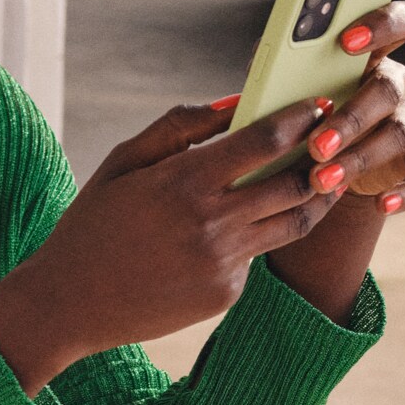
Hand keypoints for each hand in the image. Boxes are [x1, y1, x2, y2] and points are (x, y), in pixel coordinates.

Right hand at [0, 94, 345, 392]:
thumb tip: (233, 101)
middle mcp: (212, 222)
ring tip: (322, 179)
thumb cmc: (92, 224)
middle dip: (322, 156)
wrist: (69, 302)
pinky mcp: (226, 293)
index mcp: (184, 181)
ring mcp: (223, 262)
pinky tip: (247, 228)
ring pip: (294, 223)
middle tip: (334, 140)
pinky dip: (258, 237)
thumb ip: (179, 127)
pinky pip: (257, 256)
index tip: (314, 104)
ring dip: (315, 197)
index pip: (265, 140)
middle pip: (295, 181)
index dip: (298, 118)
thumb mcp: (123, 163)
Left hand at [297, 0, 404, 214]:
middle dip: (351, 117)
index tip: (347, 40)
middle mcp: (395, 83)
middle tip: (316, 145)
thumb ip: (280, 69)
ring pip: (399, 133)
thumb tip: (267, 68)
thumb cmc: (295, 113)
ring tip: (322, 179)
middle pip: (388, 88)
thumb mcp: (282, 87)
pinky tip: (382, 204)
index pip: (400, 20)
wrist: (314, 164)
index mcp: (368, 52)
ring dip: (360, 157)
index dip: (382, 24)